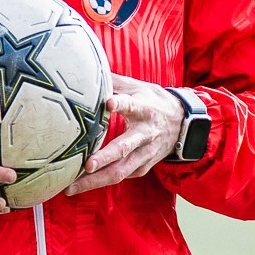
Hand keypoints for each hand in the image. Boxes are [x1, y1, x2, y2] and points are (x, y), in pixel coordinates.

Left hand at [70, 75, 186, 195]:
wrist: (182, 123)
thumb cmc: (152, 102)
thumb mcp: (137, 86)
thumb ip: (113, 81)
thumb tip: (87, 67)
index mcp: (144, 109)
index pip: (132, 105)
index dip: (121, 104)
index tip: (108, 102)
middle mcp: (145, 134)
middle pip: (124, 148)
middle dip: (105, 157)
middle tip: (87, 165)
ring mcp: (145, 154)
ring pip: (120, 171)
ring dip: (96, 181)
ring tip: (71, 187)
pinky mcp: (142, 168)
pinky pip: (120, 177)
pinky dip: (100, 183)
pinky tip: (80, 186)